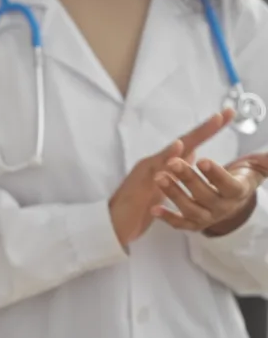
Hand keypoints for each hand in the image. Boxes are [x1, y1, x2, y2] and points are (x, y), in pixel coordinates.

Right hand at [109, 109, 233, 246]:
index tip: (225, 117)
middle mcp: (154, 163)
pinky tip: (178, 146)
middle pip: (184, 142)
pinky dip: (167, 156)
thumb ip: (174, 171)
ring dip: (193, 137)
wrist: (111, 224)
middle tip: (226, 114)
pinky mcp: (140, 183)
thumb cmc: (135, 208)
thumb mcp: (160, 188)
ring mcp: (147, 172)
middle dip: (206, 128)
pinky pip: (156, 169)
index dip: (206, 132)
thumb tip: (190, 153)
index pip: (187, 145)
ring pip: (173, 150)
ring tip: (213, 122)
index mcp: (160, 165)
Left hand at [153, 149, 267, 235]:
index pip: (228, 185)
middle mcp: (223, 208)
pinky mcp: (193, 223)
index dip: (215, 174)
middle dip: (188, 178)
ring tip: (159, 177)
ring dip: (174, 194)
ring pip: (190, 209)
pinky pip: (179, 224)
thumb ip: (264, 161)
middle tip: (173, 162)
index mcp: (237, 192)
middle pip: (205, 195)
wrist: (231, 199)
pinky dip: (167, 218)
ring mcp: (207, 217)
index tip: (202, 160)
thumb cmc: (239, 177)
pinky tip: (153, 208)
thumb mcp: (255, 167)